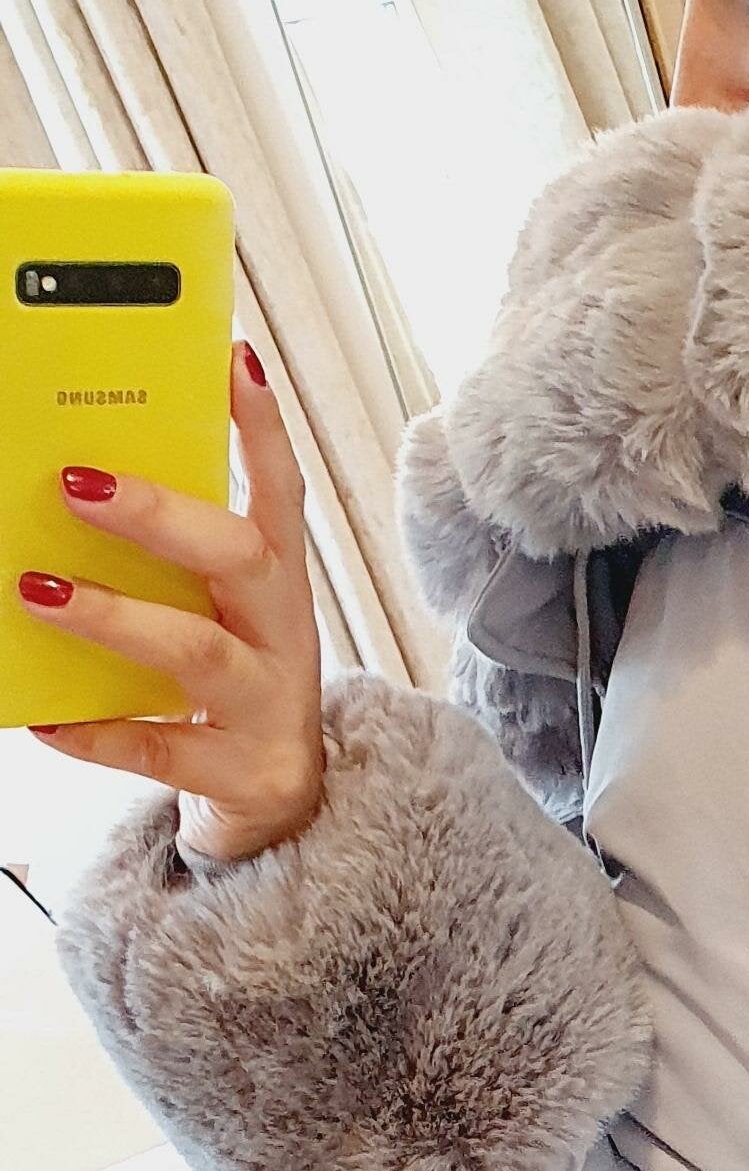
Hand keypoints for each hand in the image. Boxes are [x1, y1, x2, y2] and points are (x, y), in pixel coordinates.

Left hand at [18, 345, 326, 867]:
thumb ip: (173, 562)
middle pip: (239, 557)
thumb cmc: (234, 691)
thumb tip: (76, 490)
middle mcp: (284, 637)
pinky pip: (162, 746)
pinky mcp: (243, 770)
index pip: (281, 491)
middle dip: (160, 515)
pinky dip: (98, 732)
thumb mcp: (217, 616)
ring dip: (116, 617)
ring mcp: (269, 706)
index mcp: (277, 585)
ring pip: (198, 650)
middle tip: (77, 482)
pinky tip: (47, 719)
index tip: (233, 360)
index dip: (263, 426)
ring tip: (42, 592)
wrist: (279, 810)